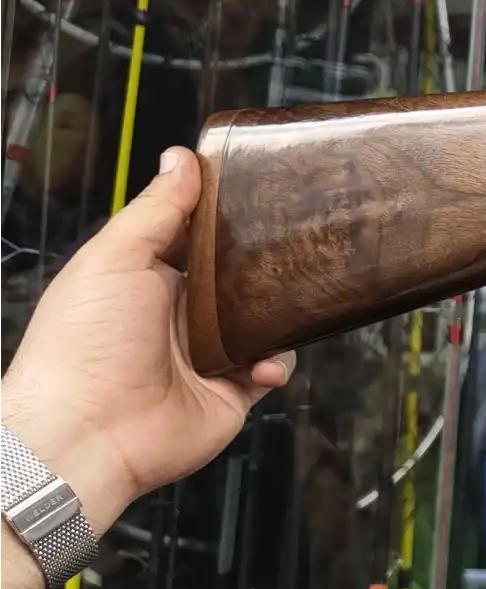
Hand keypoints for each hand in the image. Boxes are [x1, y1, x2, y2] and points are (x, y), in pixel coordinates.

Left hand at [0, 148, 290, 530]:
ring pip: (264, 321)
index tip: (262, 189)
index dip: (226, 216)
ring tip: (286, 305)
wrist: (89, 431)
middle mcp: (179, 315)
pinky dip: (278, 362)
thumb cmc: (84, 344)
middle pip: (238, 277)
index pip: (197, 238)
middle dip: (268, 262)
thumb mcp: (115, 259)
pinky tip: (263, 362)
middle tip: (299, 242)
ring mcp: (207, 355)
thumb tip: (181, 157)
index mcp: (147, 279)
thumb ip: (156, 210)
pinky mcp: (231, 392)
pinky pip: (272, 368)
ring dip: (279, 313)